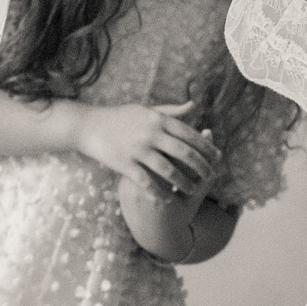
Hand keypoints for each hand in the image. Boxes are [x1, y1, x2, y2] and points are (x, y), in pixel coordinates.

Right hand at [73, 101, 220, 194]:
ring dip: (184, 183)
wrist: (88, 126)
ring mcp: (138, 150)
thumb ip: (171, 111)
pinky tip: (168, 200)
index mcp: (158, 119)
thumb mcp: (146, 110)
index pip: (190, 134)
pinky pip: (147, 182)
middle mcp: (151, 134)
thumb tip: (194, 105)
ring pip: (169, 171)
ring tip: (193, 191)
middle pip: (184, 153)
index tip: (218, 157)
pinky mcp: (125, 164)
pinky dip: (159, 193)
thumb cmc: (120, 118)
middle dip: (202, 167)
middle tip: (212, 177)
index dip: (206, 147)